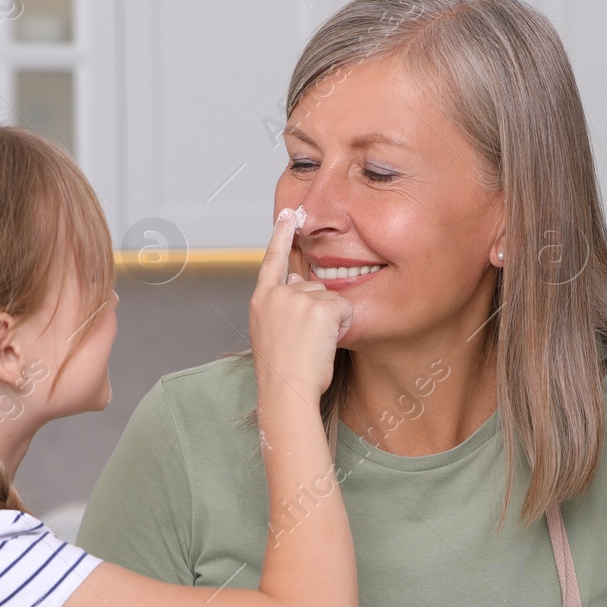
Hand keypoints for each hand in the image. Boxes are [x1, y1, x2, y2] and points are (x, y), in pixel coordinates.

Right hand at [249, 207, 352, 402]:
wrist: (286, 391)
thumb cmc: (282, 372)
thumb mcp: (271, 333)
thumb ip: (282, 306)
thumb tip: (297, 283)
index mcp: (261, 300)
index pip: (272, 260)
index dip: (281, 236)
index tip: (287, 215)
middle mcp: (277, 294)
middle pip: (313, 288)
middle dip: (318, 312)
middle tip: (304, 344)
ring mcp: (298, 298)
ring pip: (331, 299)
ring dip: (330, 322)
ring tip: (312, 347)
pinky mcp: (320, 307)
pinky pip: (345, 310)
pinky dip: (342, 329)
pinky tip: (325, 344)